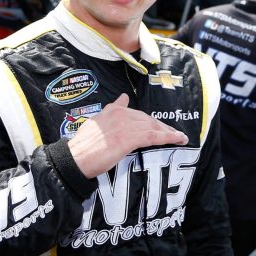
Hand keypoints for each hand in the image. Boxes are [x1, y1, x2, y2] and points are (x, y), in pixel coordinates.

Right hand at [67, 94, 187, 178]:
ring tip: (180, 137)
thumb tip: (123, 97)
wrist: (76, 158)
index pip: (137, 113)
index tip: (160, 125)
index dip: (150, 120)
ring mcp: (126, 125)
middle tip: (173, 133)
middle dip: (162, 126)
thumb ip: (112, 111)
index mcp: (113, 110)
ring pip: (153, 127)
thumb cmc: (83, 146)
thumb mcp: (96, 122)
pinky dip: (169, 137)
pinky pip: (154, 136)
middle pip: (148, 119)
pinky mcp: (130, 138)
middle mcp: (121, 114)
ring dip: (169, 132)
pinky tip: (179, 139)